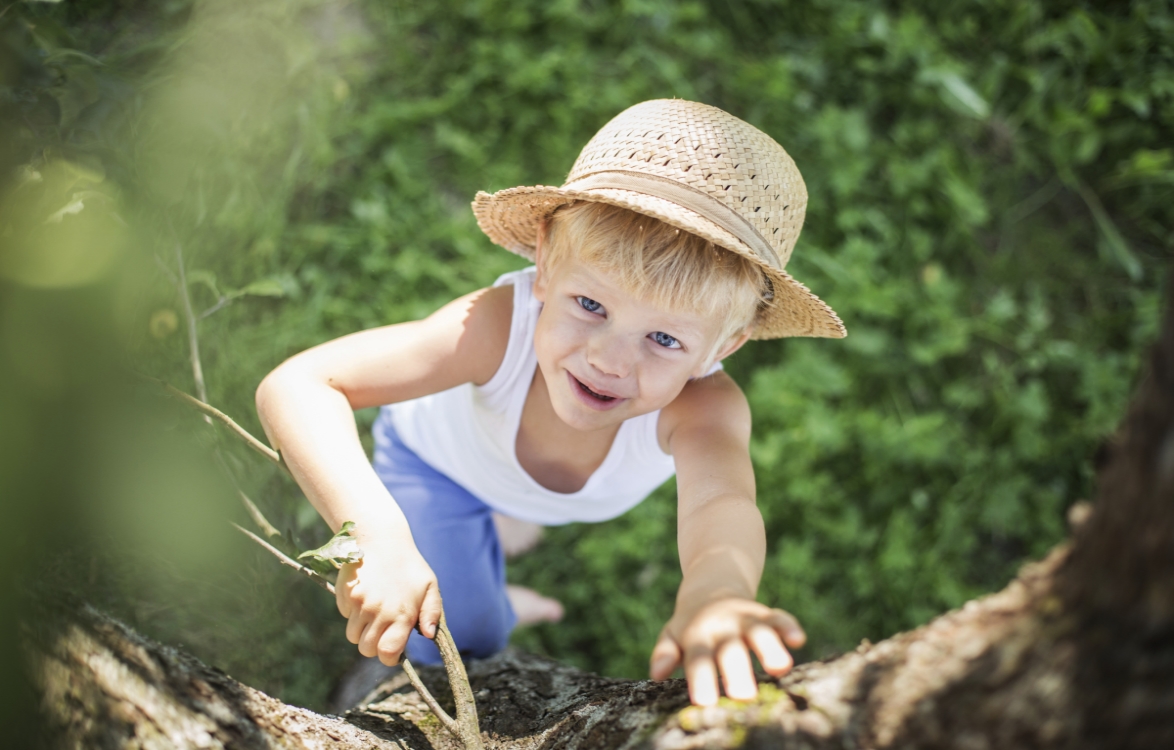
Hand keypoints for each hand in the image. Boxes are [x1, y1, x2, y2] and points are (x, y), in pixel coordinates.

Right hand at [335, 543, 442, 665]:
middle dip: (375, 645)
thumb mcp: (429, 586)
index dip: (389, 658)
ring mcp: (358, 604)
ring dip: (362, 630)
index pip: (387, 653)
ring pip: (353, 636)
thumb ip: (432, 613)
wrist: (381, 539)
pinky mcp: (344, 595)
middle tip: (384, 630)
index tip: (392, 652)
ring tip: (375, 612)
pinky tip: (365, 595)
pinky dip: (352, 613)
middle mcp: (378, 612)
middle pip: (366, 649)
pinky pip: (345, 616)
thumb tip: (429, 635)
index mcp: (401, 613)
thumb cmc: (410, 566)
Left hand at [649, 598, 805, 705]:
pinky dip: (789, 627)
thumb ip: (665, 652)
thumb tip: (657, 673)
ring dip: (769, 648)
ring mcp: (745, 619)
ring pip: (758, 632)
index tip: (704, 701)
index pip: (698, 660)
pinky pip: (779, 618)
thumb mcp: (672, 634)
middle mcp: (722, 627)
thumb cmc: (690, 625)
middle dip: (737, 672)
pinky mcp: (765, 614)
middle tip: (742, 696)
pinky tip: (798, 640)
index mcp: (696, 636)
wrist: (711, 585)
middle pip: (730, 651)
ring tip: (780, 667)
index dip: (701, 679)